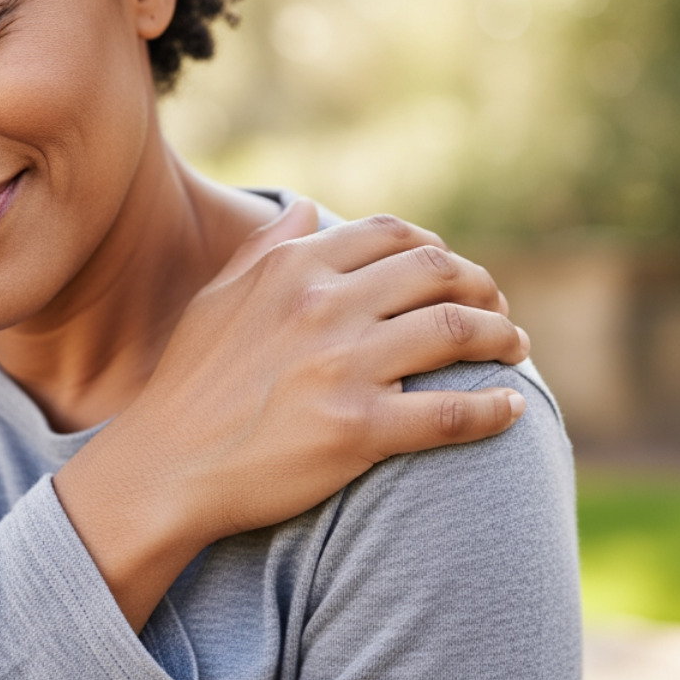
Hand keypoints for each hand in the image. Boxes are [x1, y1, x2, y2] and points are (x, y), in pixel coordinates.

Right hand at [55, 199, 530, 629]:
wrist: (164, 469)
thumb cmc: (188, 386)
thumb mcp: (216, 300)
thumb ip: (266, 250)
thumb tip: (308, 210)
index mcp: (293, 270)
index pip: (394, 236)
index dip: (437, 250)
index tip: (453, 275)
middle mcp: (323, 308)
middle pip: (438, 274)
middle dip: (481, 287)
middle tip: (497, 309)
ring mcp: (344, 368)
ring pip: (456, 332)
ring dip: (501, 337)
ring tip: (514, 348)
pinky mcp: (359, 431)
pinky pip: (450, 412)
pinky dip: (493, 409)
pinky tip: (511, 411)